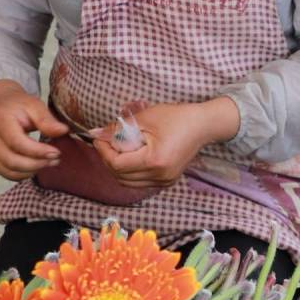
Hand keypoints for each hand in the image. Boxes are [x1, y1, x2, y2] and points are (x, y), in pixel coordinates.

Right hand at [0, 82, 68, 180]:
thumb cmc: (18, 106)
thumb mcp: (34, 105)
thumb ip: (47, 120)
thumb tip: (63, 131)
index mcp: (0, 120)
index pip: (17, 143)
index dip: (38, 151)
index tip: (56, 152)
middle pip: (12, 161)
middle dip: (36, 164)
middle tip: (55, 160)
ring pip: (9, 171)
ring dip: (31, 171)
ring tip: (48, 162)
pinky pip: (6, 173)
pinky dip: (23, 174)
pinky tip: (36, 166)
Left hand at [94, 99, 239, 188]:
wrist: (202, 125)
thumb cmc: (176, 117)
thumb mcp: (145, 118)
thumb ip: (118, 128)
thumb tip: (96, 133)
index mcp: (154, 161)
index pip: (117, 165)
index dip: (104, 152)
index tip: (99, 138)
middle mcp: (159, 176)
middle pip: (120, 177)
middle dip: (108, 159)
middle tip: (106, 142)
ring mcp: (164, 181)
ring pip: (128, 183)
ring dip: (117, 168)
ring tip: (117, 149)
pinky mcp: (166, 181)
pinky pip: (140, 182)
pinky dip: (130, 172)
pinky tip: (130, 157)